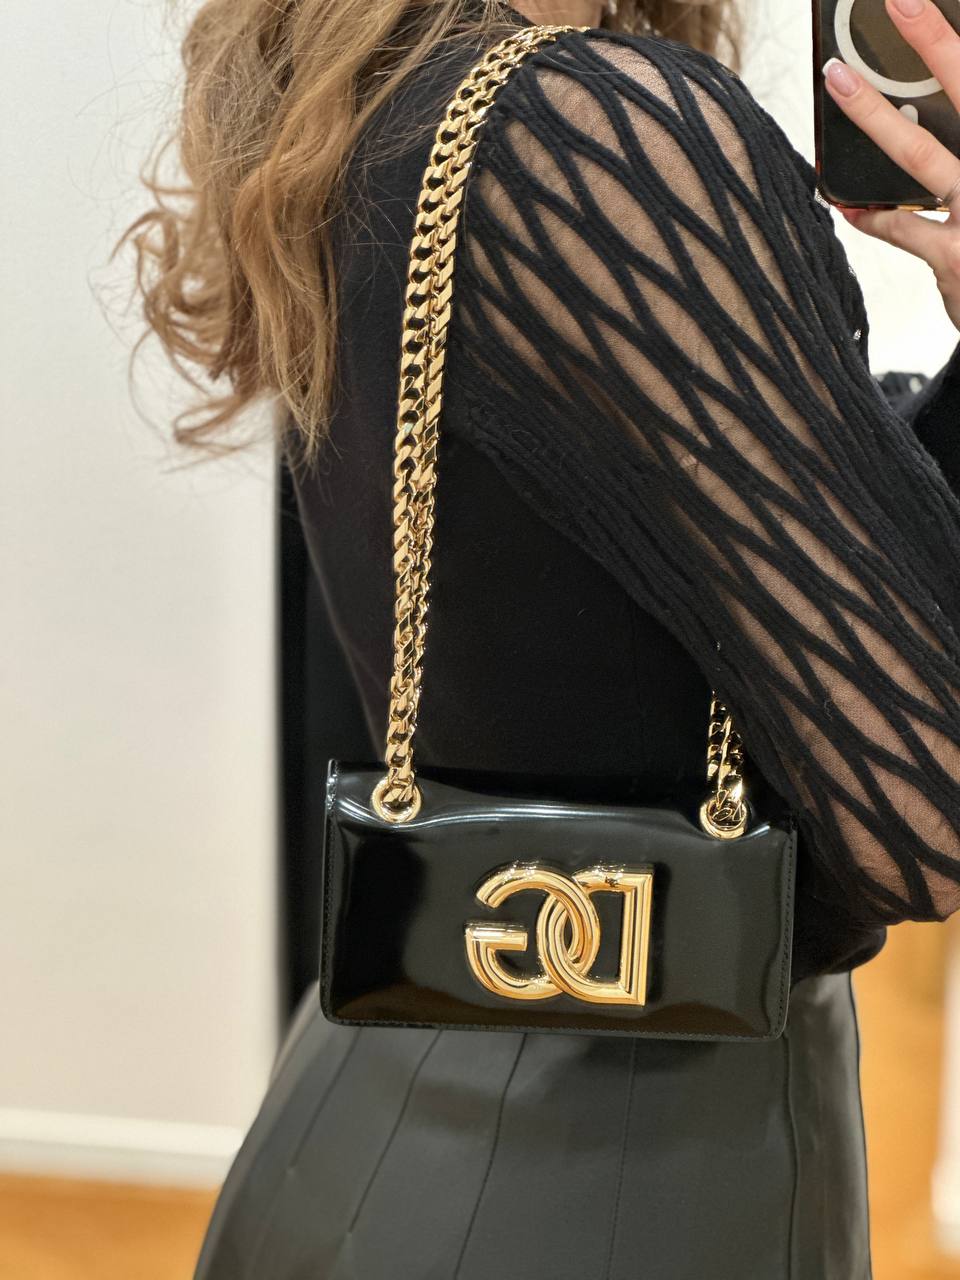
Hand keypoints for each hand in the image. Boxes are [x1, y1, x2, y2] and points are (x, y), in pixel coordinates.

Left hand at [823, 0, 959, 332]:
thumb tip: (923, 122)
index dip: (950, 42)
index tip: (913, 3)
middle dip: (934, 41)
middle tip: (902, 2)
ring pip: (919, 153)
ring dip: (873, 114)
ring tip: (838, 80)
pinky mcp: (955, 259)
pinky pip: (902, 228)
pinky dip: (871, 216)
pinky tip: (846, 204)